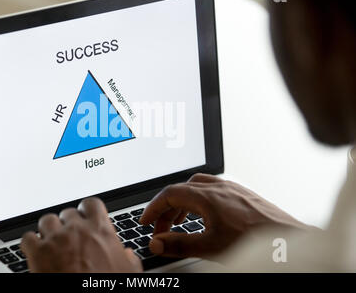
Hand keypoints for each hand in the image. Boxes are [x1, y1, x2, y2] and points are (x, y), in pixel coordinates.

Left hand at [21, 197, 142, 272]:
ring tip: (52, 243)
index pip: (91, 204)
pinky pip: (28, 238)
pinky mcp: (37, 253)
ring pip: (46, 221)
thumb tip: (128, 256)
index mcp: (100, 230)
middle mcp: (76, 230)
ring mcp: (55, 240)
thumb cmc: (106, 288)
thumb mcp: (129, 274)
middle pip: (67, 213)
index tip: (85, 218)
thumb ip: (129, 259)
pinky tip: (36, 253)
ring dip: (49, 231)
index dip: (86, 210)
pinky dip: (31, 244)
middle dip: (67, 224)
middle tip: (70, 239)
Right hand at [140, 174, 310, 258]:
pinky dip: (199, 200)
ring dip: (182, 203)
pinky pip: (212, 189)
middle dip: (167, 208)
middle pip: (181, 190)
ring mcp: (232, 188)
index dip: (154, 208)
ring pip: (197, 187)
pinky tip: (204, 215)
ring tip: (179, 221)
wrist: (288, 239)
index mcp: (207, 196)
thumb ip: (179, 244)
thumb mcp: (210, 246)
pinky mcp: (242, 193)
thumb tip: (157, 243)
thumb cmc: (254, 241)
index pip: (170, 194)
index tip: (146, 222)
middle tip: (160, 228)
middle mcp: (219, 187)